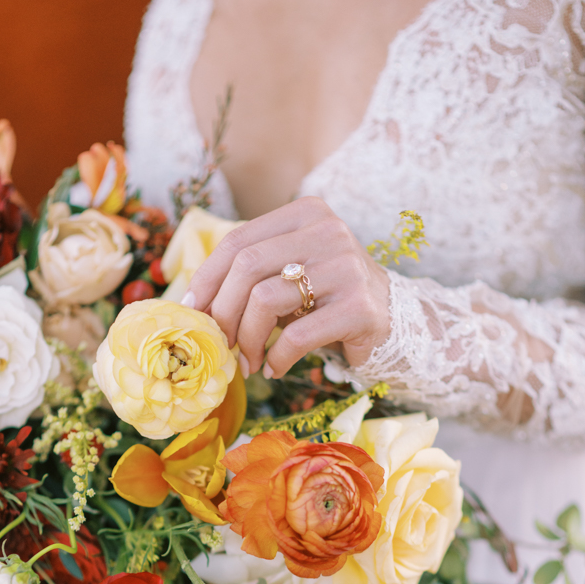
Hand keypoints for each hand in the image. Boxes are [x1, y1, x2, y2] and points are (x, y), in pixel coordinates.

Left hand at [183, 197, 389, 377]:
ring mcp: (346, 267)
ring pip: (266, 300)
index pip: (238, 240)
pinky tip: (275, 368)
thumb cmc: (326, 299)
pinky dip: (277, 358)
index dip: (207, 278)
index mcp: (305, 214)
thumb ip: (251, 276)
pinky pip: (298, 335)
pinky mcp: (359, 307)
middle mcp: (328, 231)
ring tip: (249, 362)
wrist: (391, 319)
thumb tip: (195, 304)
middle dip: (223, 312)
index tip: (193, 311)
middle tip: (220, 343)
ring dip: (248, 340)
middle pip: (246, 267)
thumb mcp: (289, 274)